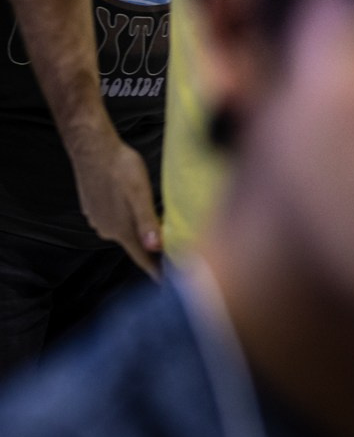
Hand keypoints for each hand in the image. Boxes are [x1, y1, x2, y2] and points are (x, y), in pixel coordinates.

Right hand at [67, 129, 159, 276]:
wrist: (94, 150)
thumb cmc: (121, 169)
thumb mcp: (140, 193)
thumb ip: (147, 221)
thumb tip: (156, 247)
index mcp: (121, 230)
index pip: (143, 258)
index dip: (157, 272)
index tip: (170, 286)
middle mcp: (108, 230)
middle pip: (136, 246)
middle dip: (154, 251)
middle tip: (177, 253)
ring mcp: (99, 221)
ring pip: (126, 232)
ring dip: (142, 233)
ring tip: (163, 232)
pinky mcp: (95, 210)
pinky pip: (117, 221)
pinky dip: (130, 220)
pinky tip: (139, 211)